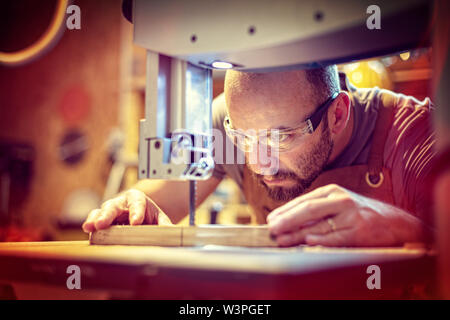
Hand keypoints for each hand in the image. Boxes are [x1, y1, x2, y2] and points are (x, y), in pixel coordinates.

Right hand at [82, 189, 171, 232]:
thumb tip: (175, 234)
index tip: (136, 222)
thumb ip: (166, 227)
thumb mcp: (160, 220)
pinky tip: (88, 231)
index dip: (136, 213)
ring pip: (101, 212)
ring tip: (91, 227)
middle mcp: (121, 202)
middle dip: (108, 215)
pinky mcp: (102, 221)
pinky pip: (95, 221)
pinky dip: (91, 226)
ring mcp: (110, 211)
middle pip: (114, 206)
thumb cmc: (150, 217)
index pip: (138, 204)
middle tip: (102, 224)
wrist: (141, 218)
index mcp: (138, 198)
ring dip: (95, 219)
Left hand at [267, 184, 425, 246]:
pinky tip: (309, 242)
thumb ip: (318, 211)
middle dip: (287, 220)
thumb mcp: (339, 205)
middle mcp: (340, 200)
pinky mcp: (359, 230)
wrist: (394, 222)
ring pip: (319, 225)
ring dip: (298, 234)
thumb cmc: (360, 214)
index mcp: (332, 192)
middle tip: (272, 229)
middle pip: (308, 209)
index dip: (285, 211)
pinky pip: (336, 237)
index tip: (270, 220)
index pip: (303, 201)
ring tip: (282, 239)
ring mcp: (350, 215)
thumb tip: (289, 222)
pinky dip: (322, 240)